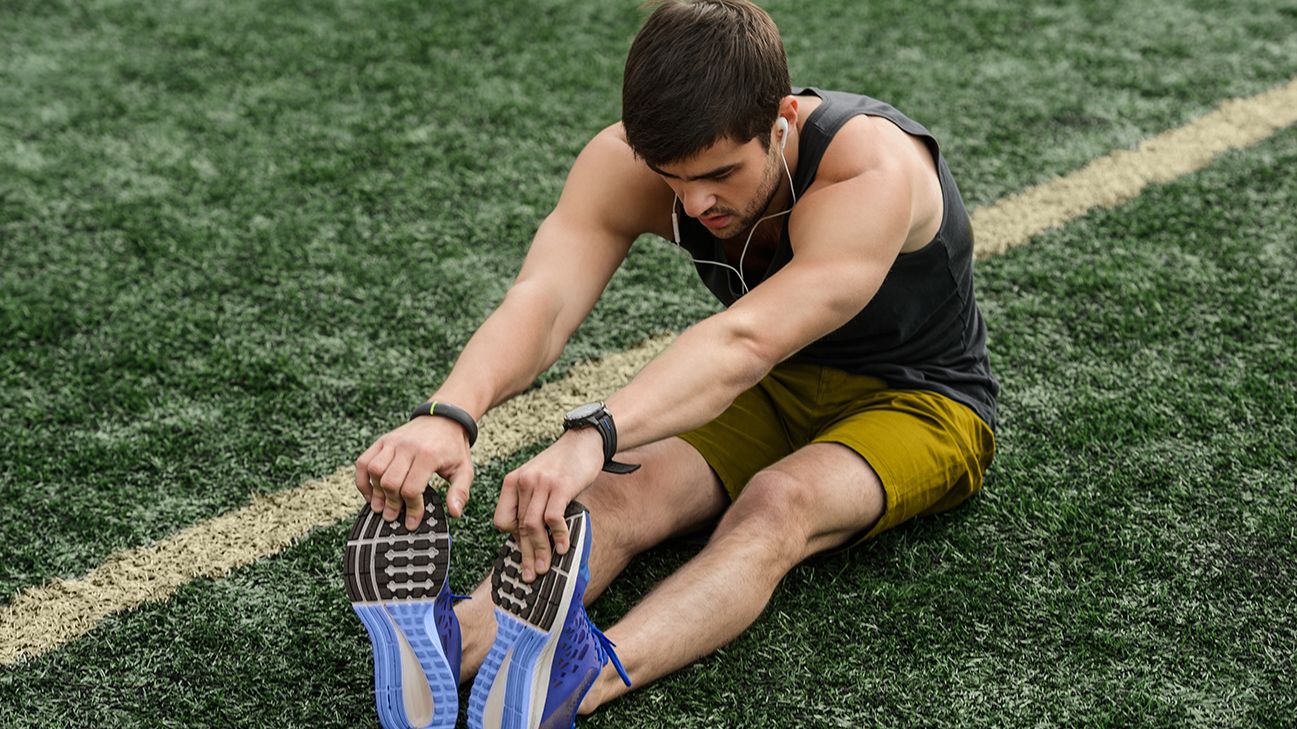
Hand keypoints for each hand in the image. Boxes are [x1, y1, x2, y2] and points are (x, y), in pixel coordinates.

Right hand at [355, 415, 474, 529]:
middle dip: (391, 504)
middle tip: (393, 517)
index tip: (412, 523)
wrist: (444, 419)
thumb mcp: (464, 469)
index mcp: (429, 455)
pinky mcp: (383, 440)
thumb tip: (454, 513)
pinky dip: (362, 479)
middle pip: (390, 482)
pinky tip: (369, 493)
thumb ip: (460, 492)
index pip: (412, 488)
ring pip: (374, 471)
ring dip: (375, 492)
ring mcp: (392, 442)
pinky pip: (364, 461)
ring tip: (380, 507)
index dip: (411, 509)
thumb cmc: (453, 448)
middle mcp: (407, 447)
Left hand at [494, 427, 603, 581]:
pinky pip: (553, 518)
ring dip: (539, 551)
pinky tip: (564, 547)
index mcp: (512, 482)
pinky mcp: (560, 486)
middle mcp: (523, 482)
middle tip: (530, 576)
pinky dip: (558, 536)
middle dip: (524, 555)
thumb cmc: (563, 463)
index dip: (512, 538)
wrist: (584, 439)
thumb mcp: (538, 478)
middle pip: (517, 527)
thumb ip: (531, 501)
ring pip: (532, 526)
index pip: (502, 520)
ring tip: (545, 568)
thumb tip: (531, 534)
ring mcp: (541, 484)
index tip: (525, 549)